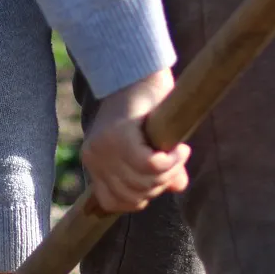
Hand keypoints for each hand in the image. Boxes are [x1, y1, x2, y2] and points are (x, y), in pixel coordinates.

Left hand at [81, 68, 190, 212]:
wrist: (140, 70)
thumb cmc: (147, 106)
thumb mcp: (150, 143)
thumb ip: (159, 170)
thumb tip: (178, 187)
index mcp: (94, 163)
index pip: (113, 203)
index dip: (140, 199)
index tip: (158, 180)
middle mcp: (94, 158)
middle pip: (132, 196)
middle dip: (159, 186)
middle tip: (175, 165)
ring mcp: (104, 148)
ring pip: (142, 182)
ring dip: (168, 173)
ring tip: (179, 155)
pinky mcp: (120, 136)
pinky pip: (150, 165)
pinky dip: (171, 162)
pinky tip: (180, 150)